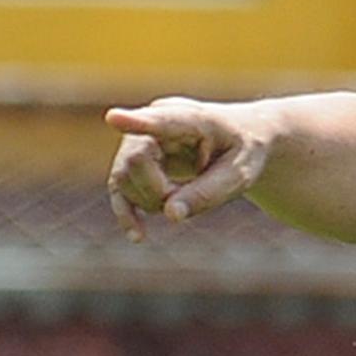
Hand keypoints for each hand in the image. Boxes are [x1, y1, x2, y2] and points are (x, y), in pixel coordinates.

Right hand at [103, 99, 269, 241]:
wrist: (238, 139)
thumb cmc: (242, 151)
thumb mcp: (239, 174)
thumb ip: (208, 193)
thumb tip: (170, 215)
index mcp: (192, 118)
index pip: (161, 121)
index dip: (135, 122)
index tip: (113, 118)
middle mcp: (157, 121)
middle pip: (136, 159)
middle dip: (157, 191)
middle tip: (188, 198)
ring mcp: (141, 139)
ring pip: (123, 176)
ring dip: (150, 201)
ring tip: (183, 198)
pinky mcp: (133, 159)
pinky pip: (117, 188)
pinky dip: (127, 213)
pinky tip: (138, 236)